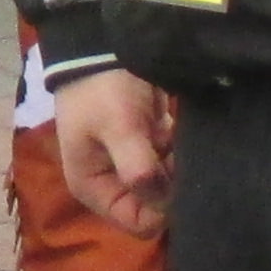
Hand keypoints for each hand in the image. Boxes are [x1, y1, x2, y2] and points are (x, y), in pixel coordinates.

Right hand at [56, 69, 176, 237]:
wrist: (101, 46)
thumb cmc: (103, 91)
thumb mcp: (119, 128)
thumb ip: (139, 170)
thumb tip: (166, 205)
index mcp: (93, 189)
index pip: (137, 223)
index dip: (162, 209)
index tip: (176, 181)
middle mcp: (110, 184)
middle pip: (154, 206)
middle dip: (171, 185)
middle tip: (176, 155)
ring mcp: (129, 165)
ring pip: (167, 185)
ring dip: (176, 167)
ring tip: (174, 139)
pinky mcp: (146, 147)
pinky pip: (170, 164)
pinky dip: (177, 153)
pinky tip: (175, 132)